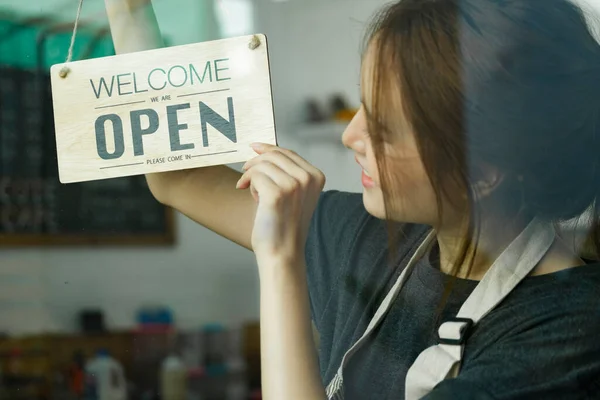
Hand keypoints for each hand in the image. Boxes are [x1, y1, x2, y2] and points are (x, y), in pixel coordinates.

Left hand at [236, 143, 325, 263]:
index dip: (268, 149)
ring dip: (252, 176)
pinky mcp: (277, 193)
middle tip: (245, 176)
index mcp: (316, 176)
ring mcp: (294, 185)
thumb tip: (261, 148)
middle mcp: (308, 178)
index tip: (253, 148)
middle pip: (274, 154)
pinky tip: (253, 198)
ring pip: (262, 164)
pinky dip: (248, 184)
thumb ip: (285, 172)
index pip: (288, 152)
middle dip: (256, 162)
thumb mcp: (293, 194)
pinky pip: (254, 175)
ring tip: (254, 194)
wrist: (282, 253)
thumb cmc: (283, 225)